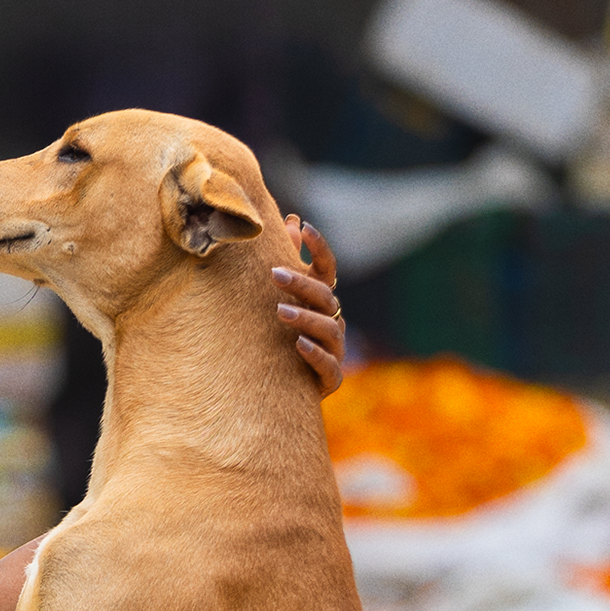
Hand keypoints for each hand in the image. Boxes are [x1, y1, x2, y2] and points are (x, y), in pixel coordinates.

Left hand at [273, 218, 344, 393]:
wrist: (283, 391)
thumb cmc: (280, 339)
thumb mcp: (283, 300)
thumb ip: (289, 262)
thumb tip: (290, 219)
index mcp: (322, 301)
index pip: (327, 269)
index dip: (319, 248)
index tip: (305, 227)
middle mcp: (333, 321)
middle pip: (324, 296)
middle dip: (301, 284)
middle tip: (274, 273)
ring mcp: (335, 350)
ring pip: (327, 329)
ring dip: (305, 318)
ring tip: (280, 312)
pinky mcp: (330, 378)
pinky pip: (328, 366)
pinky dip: (314, 354)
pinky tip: (297, 344)